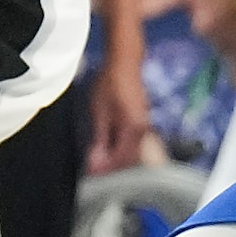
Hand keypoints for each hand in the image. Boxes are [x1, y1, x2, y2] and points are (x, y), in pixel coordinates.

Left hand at [86, 58, 155, 174]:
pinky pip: (134, 143)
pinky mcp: (142, 121)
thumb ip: (100, 139)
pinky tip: (109, 148)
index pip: (122, 159)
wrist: (124, 63)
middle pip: (130, 159)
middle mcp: (143, 130)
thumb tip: (97, 162)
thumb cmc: (110, 84)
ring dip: (117, 159)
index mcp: (133, 129)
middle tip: (93, 170)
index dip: (106, 169)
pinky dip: (122, 149)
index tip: (91, 173)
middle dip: (113, 168)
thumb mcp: (99, 113)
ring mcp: (144, 126)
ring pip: (133, 152)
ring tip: (99, 161)